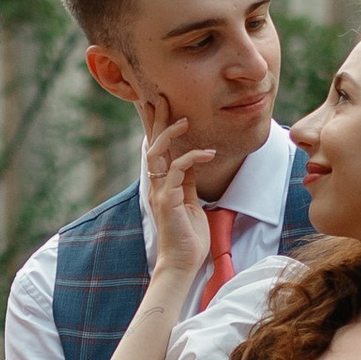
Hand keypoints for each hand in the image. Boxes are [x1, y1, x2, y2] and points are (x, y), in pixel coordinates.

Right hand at [138, 104, 209, 284]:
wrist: (182, 263)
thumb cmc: (187, 236)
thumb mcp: (190, 202)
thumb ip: (187, 181)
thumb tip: (191, 161)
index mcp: (163, 184)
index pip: (159, 149)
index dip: (158, 127)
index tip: (160, 105)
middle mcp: (157, 185)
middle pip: (152, 145)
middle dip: (156, 120)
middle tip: (160, 97)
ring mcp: (160, 192)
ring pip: (158, 154)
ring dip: (169, 135)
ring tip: (184, 120)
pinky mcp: (168, 201)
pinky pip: (177, 172)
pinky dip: (191, 158)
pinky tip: (208, 153)